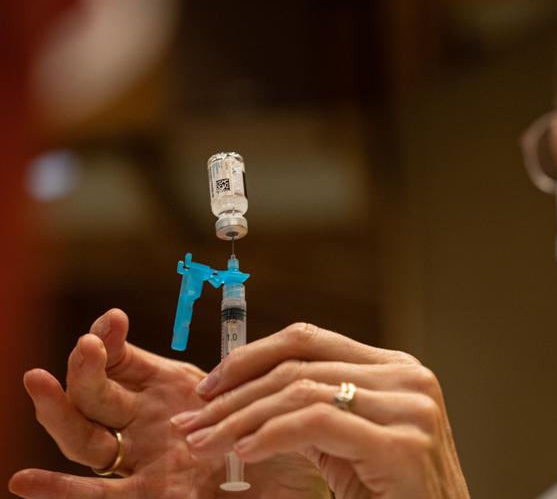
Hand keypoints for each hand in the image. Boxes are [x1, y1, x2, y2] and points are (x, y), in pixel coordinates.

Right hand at [9, 309, 330, 498]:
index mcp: (173, 391)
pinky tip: (24, 480)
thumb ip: (241, 359)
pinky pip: (99, 496)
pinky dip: (60, 490)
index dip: (112, 341)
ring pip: (87, 436)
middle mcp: (149, 424)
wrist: (299, 483)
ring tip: (39, 381)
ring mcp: (144, 460)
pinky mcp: (149, 497)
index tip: (113, 320)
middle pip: (97, 396)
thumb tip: (234, 305)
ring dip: (60, 409)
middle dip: (85, 369)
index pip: (125, 362)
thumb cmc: (281, 432)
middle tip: (86, 346)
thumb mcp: (260, 386)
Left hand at [174, 323, 469, 498]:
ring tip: (205, 443)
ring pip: (303, 391)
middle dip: (235, 393)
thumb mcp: (349, 445)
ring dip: (242, 418)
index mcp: (396, 368)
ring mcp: (411, 408)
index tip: (209, 387)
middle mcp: (408, 377)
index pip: (309, 340)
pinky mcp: (404, 444)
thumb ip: (313, 411)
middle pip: (300, 365)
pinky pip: (320, 423)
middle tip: (193, 422)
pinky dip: (273, 434)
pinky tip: (244, 453)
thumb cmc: (392, 495)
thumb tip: (242, 396)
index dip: (251, 356)